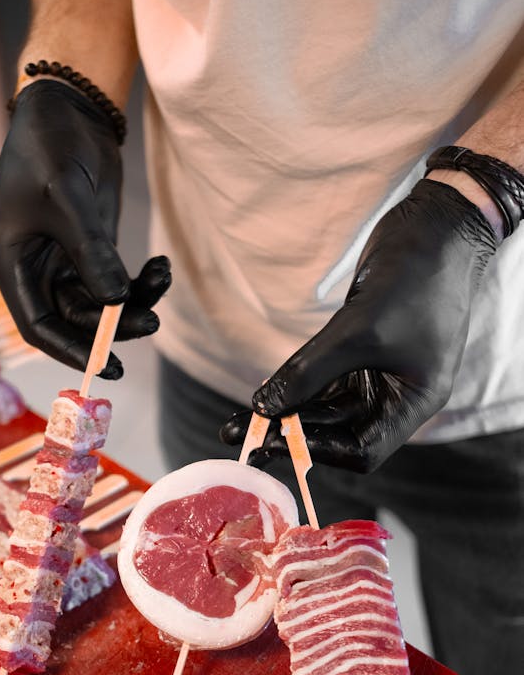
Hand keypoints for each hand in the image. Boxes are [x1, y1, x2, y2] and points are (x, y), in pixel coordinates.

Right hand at [0, 79, 170, 375]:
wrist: (67, 105)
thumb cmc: (49, 144)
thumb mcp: (67, 196)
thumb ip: (92, 251)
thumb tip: (117, 303)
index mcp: (13, 263)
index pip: (38, 326)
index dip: (71, 351)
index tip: (106, 366)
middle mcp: (37, 269)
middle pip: (75, 319)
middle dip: (114, 324)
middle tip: (153, 322)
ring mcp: (66, 260)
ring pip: (101, 303)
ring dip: (134, 301)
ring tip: (162, 278)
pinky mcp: (93, 248)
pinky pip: (117, 281)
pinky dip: (142, 281)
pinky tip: (162, 265)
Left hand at [220, 179, 496, 471]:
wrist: (436, 224)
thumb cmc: (415, 278)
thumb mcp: (359, 329)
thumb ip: (309, 371)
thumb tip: (263, 408)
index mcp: (414, 401)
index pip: (364, 450)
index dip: (320, 450)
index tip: (277, 441)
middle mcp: (397, 395)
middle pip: (338, 432)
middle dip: (291, 434)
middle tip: (242, 437)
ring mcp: (378, 373)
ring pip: (325, 407)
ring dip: (286, 413)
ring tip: (239, 423)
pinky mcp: (360, 350)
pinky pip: (322, 380)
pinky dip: (294, 387)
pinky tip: (263, 394)